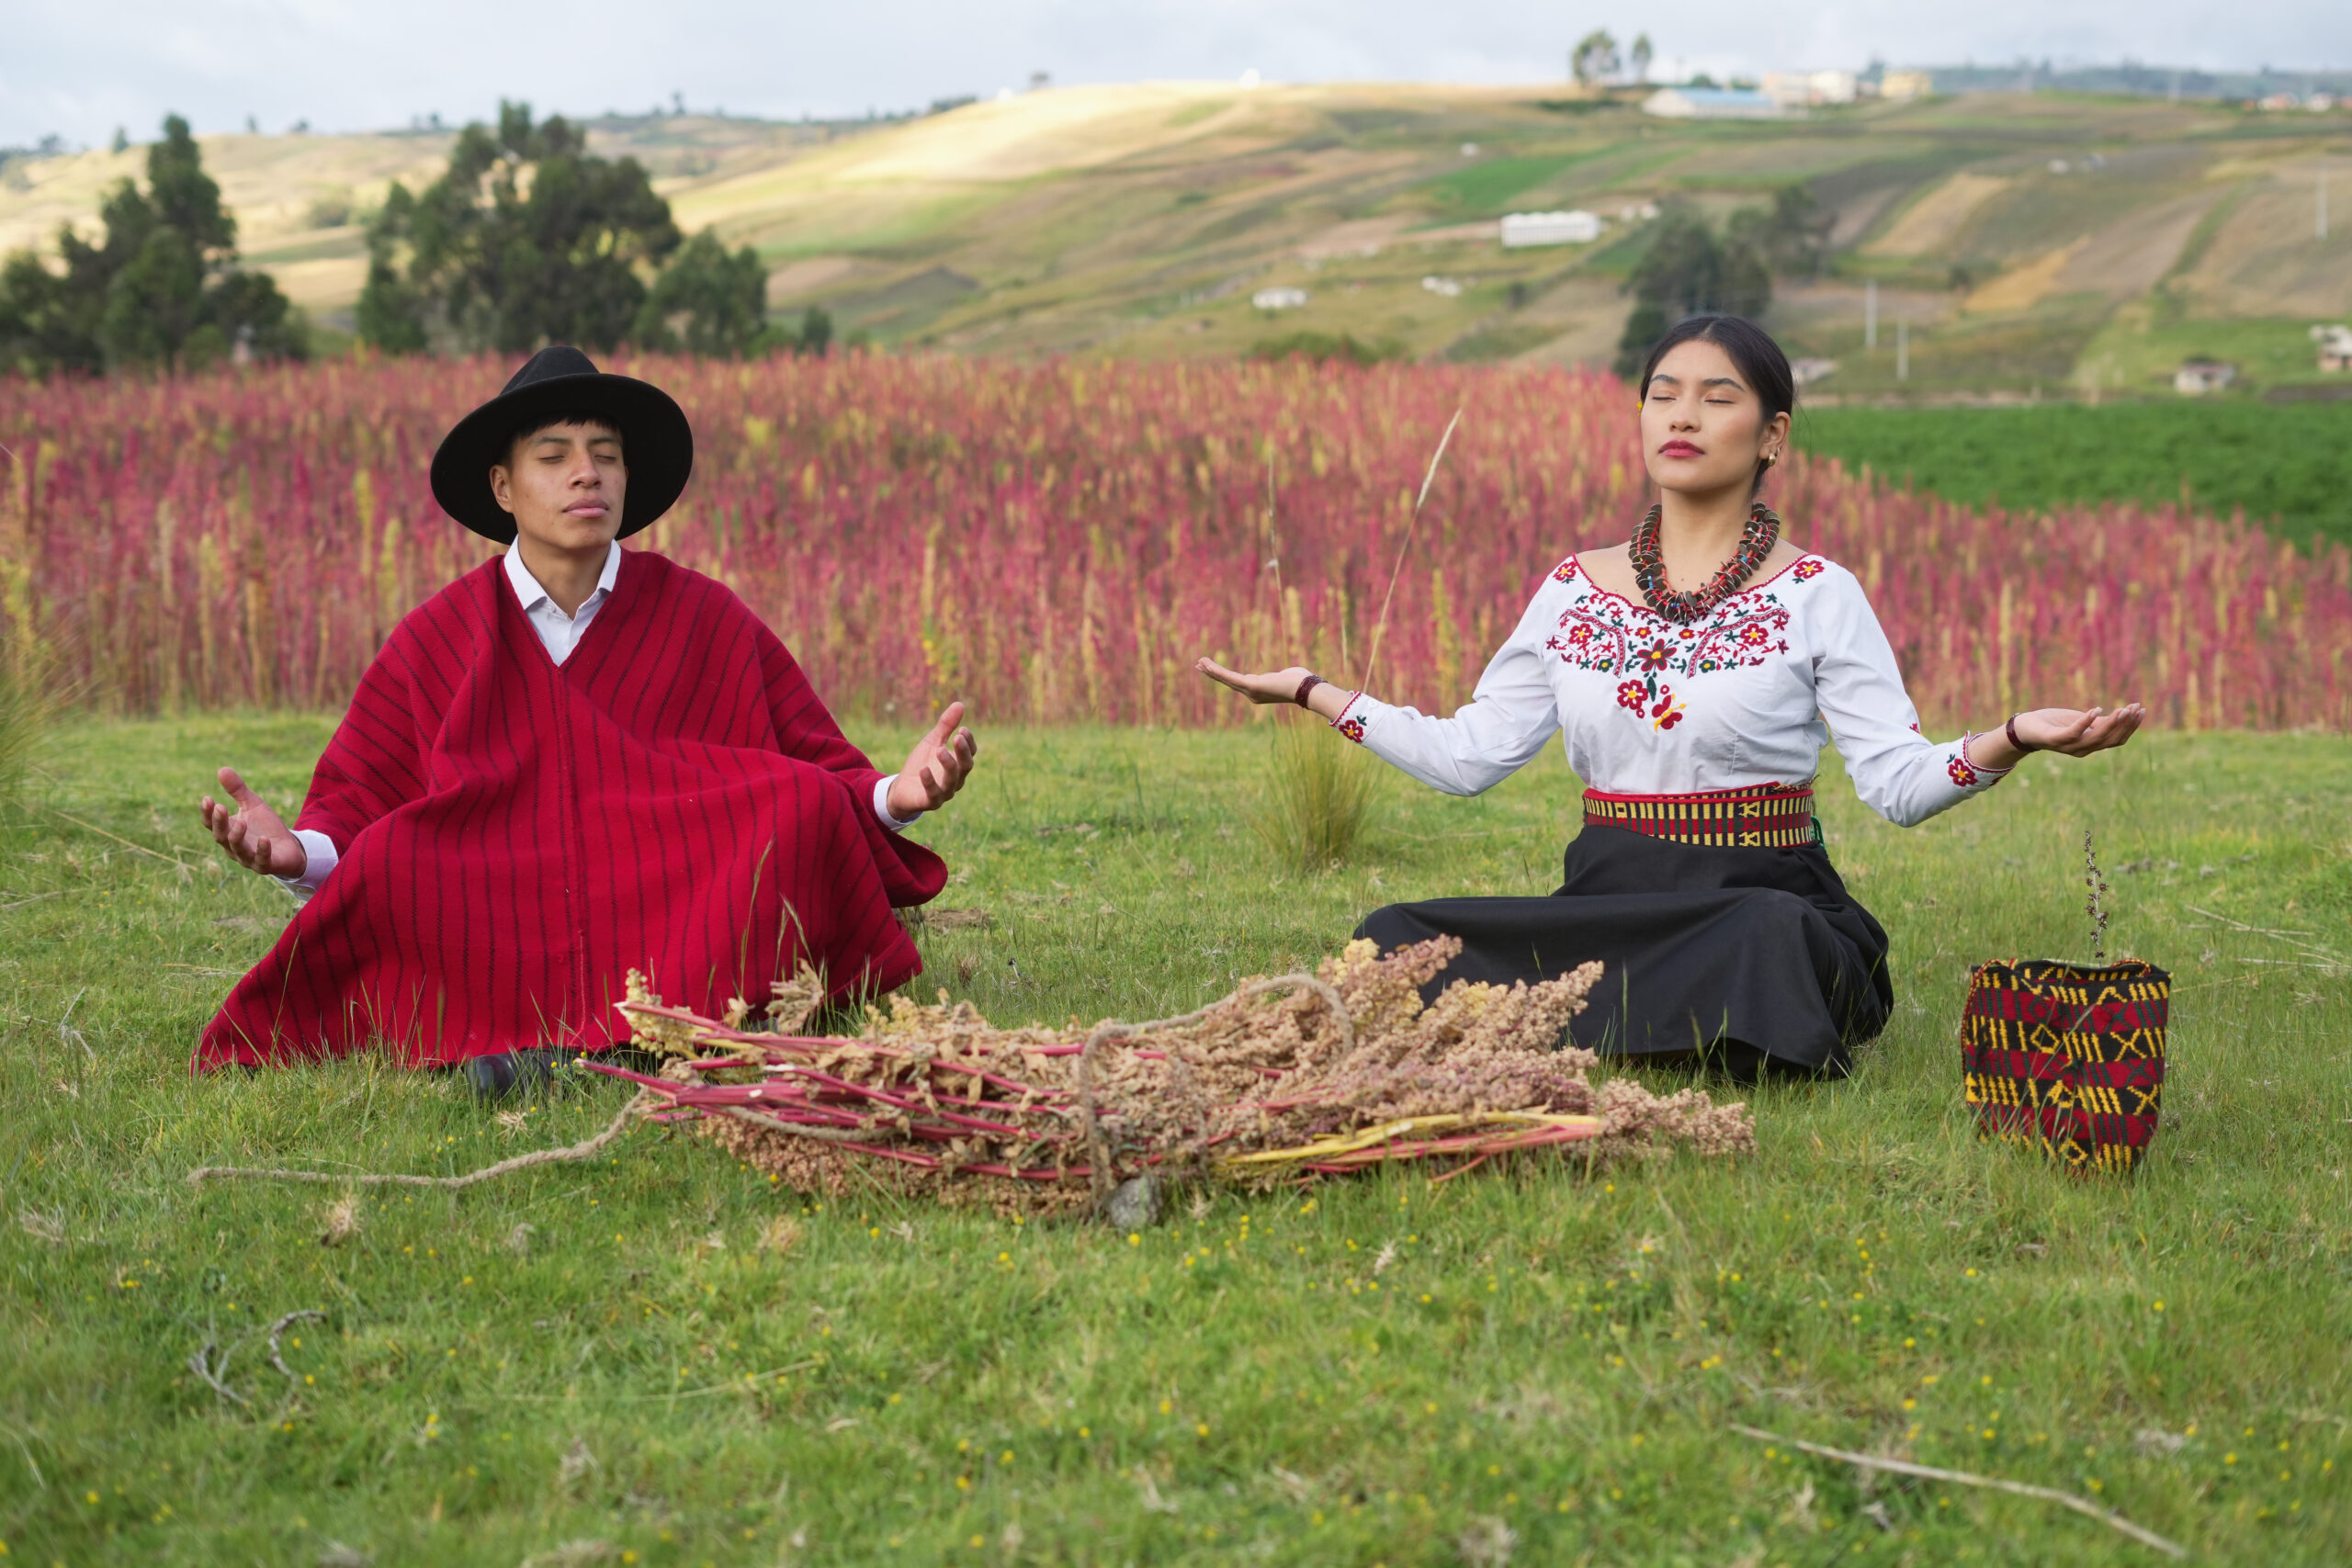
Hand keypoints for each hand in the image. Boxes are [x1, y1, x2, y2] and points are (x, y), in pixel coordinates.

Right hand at [198, 766, 306, 877]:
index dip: (207, 813)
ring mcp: (248, 858)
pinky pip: (261, 859)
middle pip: (221, 837)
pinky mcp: (265, 865)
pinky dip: (261, 850)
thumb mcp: (252, 805)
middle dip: (220, 823)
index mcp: (227, 832)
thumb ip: (237, 790)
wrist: (289, 848)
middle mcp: (233, 847)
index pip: (211, 824)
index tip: (207, 798)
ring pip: (238, 849)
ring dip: (237, 836)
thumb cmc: (265, 826)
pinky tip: (264, 839)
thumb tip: (222, 769)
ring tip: (242, 822)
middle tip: (220, 807)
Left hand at [888, 701, 978, 817]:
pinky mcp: (931, 802)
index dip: (968, 742)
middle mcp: (956, 779)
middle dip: (963, 752)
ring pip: (952, 780)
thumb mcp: (933, 741)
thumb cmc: (922, 763)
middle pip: (966, 766)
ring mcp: (945, 792)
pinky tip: (923, 769)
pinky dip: (929, 781)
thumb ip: (946, 726)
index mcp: (959, 764)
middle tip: (957, 737)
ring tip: (939, 750)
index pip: (970, 753)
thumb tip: (960, 704)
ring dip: (948, 765)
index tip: (963, 728)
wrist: (902, 788)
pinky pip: (933, 793)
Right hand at [1195, 658, 1355, 721]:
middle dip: (1213, 673)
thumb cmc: (1301, 682)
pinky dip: (1216, 670)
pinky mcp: (1250, 685)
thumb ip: (1284, 675)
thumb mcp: (1288, 676)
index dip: (1224, 676)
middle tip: (1199, 665)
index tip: (1215, 669)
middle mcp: (1251, 694)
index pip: (1237, 682)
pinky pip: (1229, 676)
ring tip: (1199, 662)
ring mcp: (1249, 691)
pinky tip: (1207, 664)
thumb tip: (1291, 673)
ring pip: (1226, 679)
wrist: (1304, 689)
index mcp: (1258, 692)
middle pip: (1228, 682)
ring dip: (1211, 670)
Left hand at [1968, 704, 2146, 770]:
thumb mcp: (2080, 721)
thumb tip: (2121, 715)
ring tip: (2123, 709)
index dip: (2131, 726)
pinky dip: (2086, 721)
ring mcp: (2068, 746)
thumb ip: (2098, 722)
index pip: (2117, 739)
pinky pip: (2074, 733)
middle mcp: (2082, 749)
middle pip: (2111, 740)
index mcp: (2090, 745)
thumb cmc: (2053, 724)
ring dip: (2112, 723)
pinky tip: (2096, 709)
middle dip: (2126, 724)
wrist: (2023, 730)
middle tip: (2136, 708)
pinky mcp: (2054, 740)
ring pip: (2096, 738)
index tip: (2141, 710)